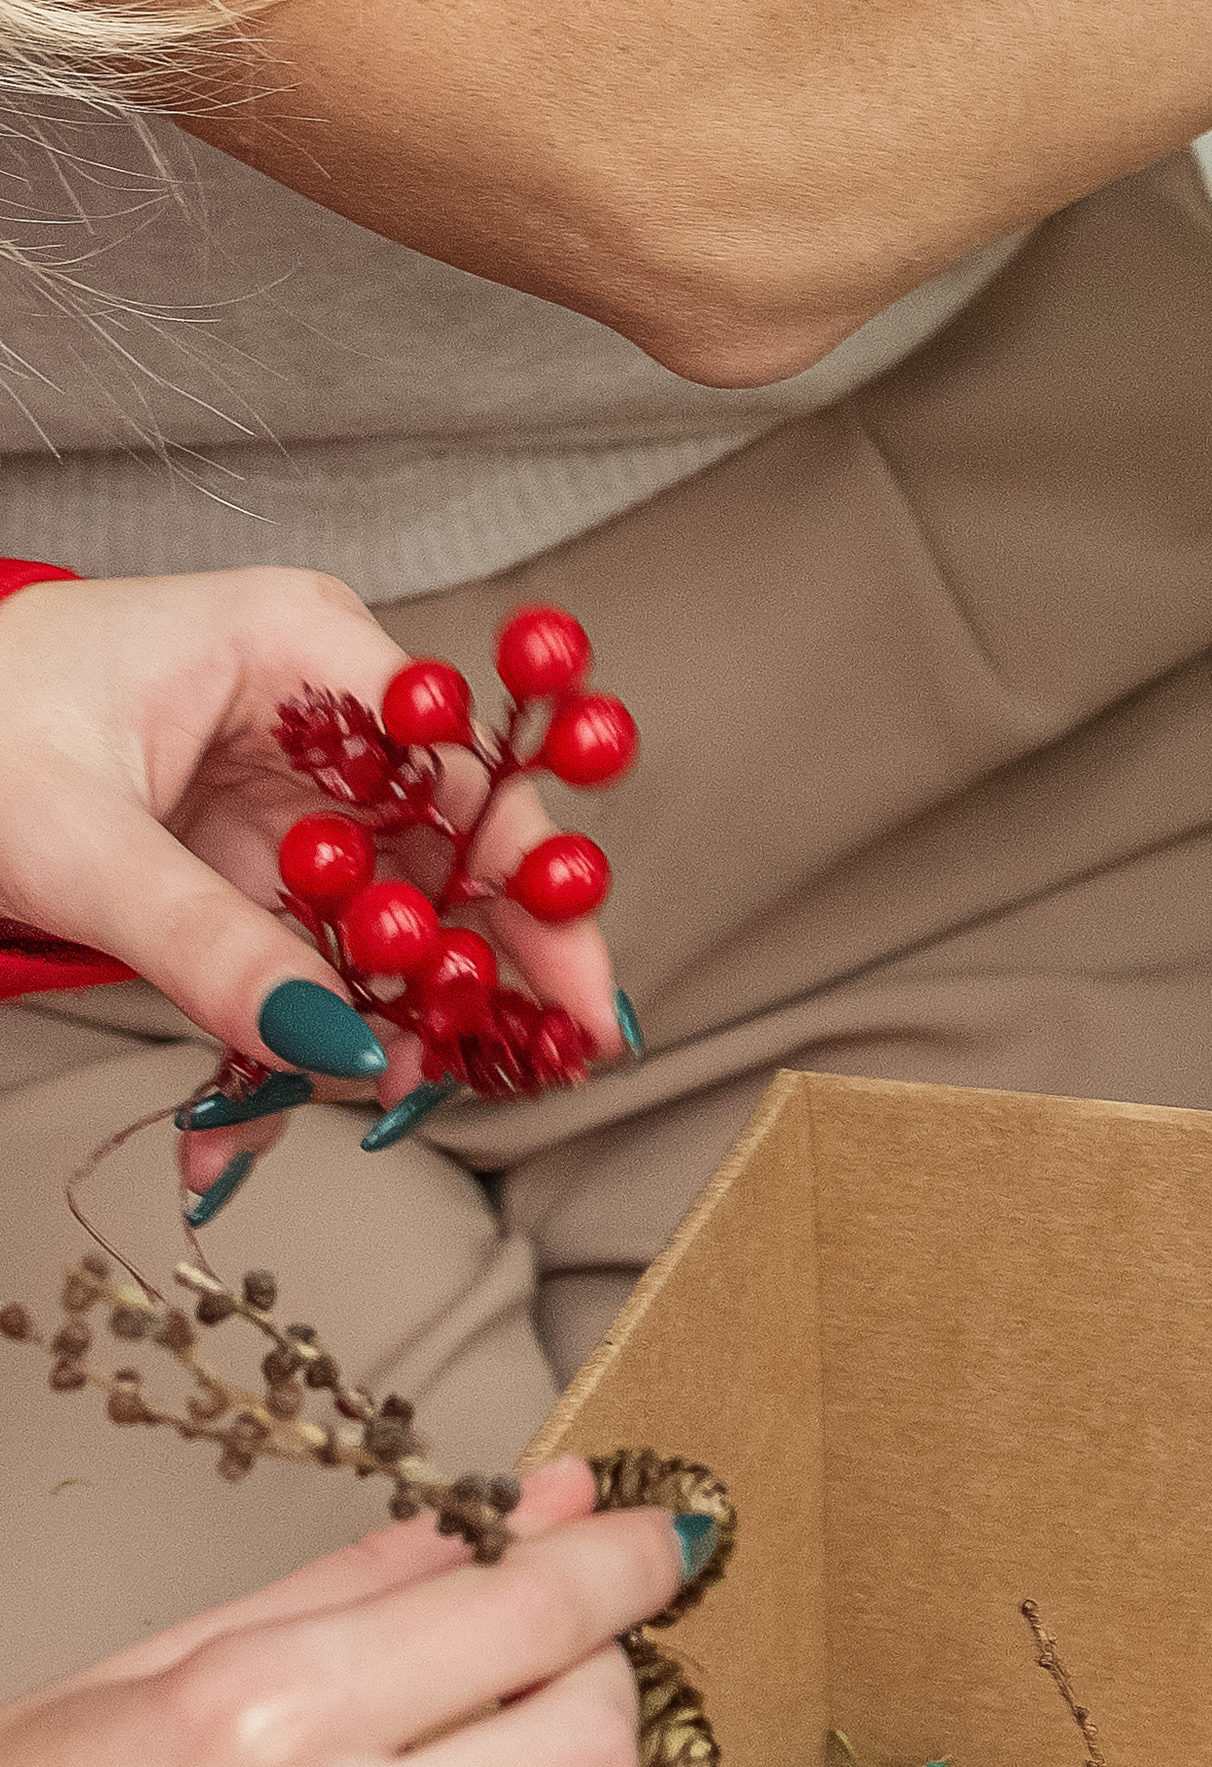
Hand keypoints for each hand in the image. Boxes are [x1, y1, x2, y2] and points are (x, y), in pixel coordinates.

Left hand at [0, 570, 621, 1207]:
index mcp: (298, 647)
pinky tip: (249, 1113)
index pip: (465, 769)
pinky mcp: (246, 852)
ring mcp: (285, 784)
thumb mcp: (79, 842)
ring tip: (332, 1119)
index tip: (577, 997)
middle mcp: (317, 709)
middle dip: (460, 981)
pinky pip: (302, 951)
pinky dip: (286, 1030)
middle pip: (445, 852)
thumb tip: (331, 1043)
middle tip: (493, 1080)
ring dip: (365, 1027)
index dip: (535, 888)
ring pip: (380, 919)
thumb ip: (208, 945)